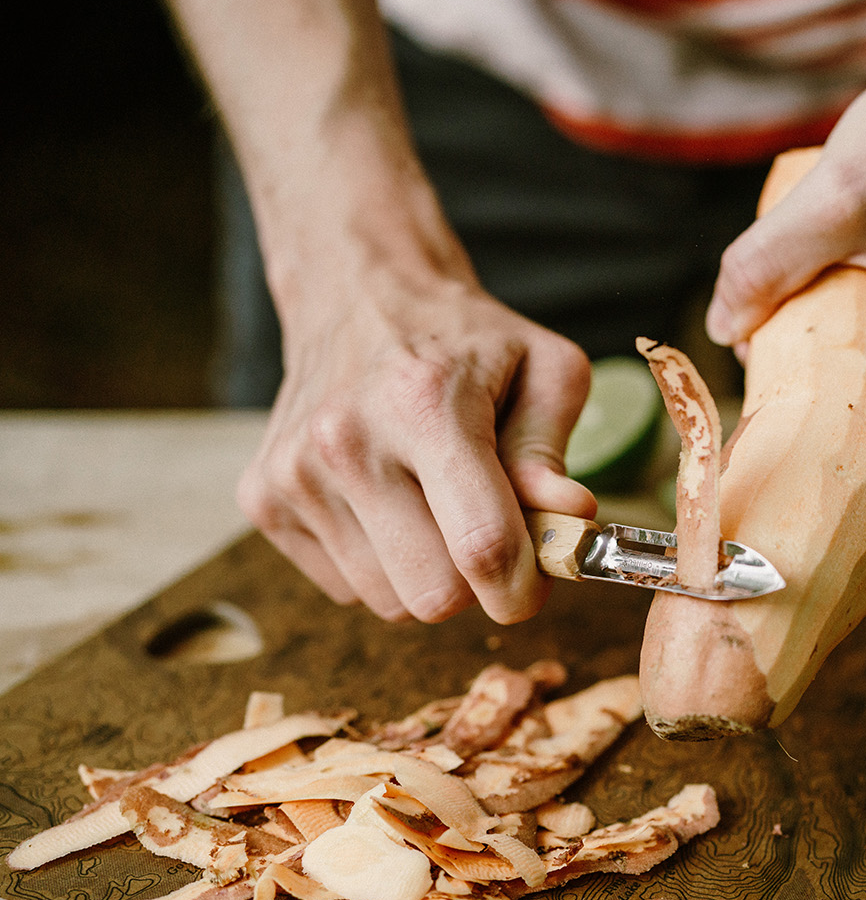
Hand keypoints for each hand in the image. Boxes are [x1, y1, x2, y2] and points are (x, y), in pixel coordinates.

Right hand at [238, 263, 595, 623]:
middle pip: (433, 595)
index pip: (482, 546)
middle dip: (476, 584)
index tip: (538, 585)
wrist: (359, 296)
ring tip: (435, 503)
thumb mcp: (543, 370)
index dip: (523, 590)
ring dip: (428, 574)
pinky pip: (347, 588)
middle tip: (490, 533)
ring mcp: (294, 474)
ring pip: (389, 604)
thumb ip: (551, 452)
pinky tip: (388, 501)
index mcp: (424, 404)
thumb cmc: (467, 341)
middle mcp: (346, 441)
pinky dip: (381, 564)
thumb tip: (567, 516)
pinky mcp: (263, 499)